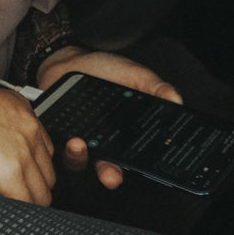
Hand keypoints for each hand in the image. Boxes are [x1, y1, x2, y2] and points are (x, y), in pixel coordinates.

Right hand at [0, 46, 56, 204]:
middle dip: (33, 186)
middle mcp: (29, 127)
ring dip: (28, 203)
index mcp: (22, 109)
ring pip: (42, 193)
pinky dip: (18, 212)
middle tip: (14, 195)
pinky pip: (26, 203)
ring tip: (9, 208)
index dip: (32, 167)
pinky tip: (4, 212)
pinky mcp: (9, 171)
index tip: (21, 176)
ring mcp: (23, 150)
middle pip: (48, 172)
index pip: (45, 149)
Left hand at [36, 45, 181, 189]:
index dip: (139, 167)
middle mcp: (102, 142)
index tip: (144, 169)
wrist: (69, 58)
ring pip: (80, 162)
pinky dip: (62, 146)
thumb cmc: (103, 69)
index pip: (133, 156)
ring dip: (80, 158)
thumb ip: (155, 87)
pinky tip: (67, 137)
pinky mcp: (57, 133)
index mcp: (122, 134)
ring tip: (79, 144)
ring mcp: (79, 139)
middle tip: (111, 176)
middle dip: (110, 175)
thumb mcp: (135, 74)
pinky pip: (57, 147)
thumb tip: (176, 101)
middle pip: (107, 167)